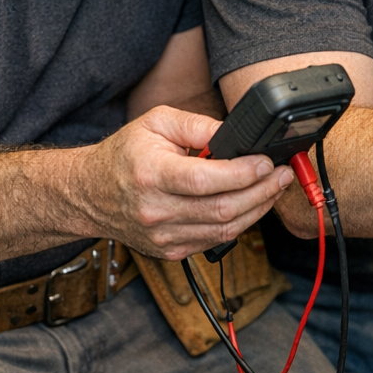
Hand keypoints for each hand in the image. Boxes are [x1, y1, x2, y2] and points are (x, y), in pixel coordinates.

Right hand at [77, 107, 292, 259]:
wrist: (89, 194)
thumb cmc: (125, 154)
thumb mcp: (156, 122)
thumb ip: (197, 124)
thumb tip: (234, 132)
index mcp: (152, 174)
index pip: (206, 180)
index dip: (243, 173)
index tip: (267, 162)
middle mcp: (156, 210)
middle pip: (223, 209)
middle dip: (263, 191)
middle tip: (283, 174)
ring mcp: (163, 236)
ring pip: (225, 230)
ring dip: (258, 209)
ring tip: (275, 188)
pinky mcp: (170, 250)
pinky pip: (215, 240)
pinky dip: (239, 223)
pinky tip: (252, 204)